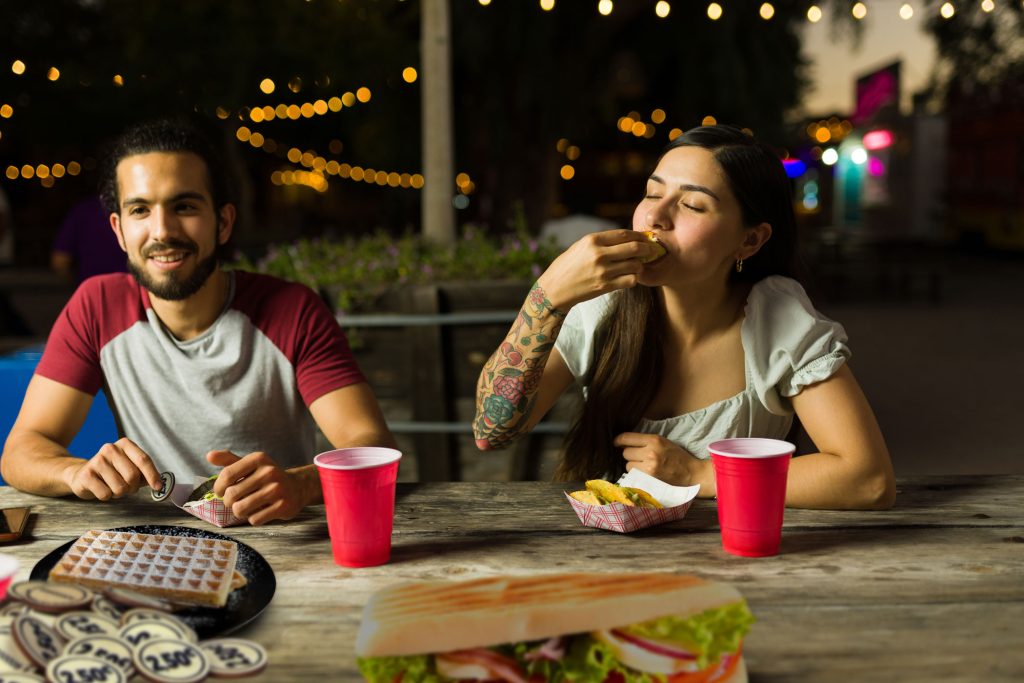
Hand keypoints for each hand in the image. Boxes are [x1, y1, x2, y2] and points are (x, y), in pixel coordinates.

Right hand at [64, 438, 163, 500]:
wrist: (82, 475)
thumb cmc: (112, 473)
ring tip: (111, 486)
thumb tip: (163, 486)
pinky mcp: (86, 475)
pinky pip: (106, 494)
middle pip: (133, 476)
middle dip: (133, 487)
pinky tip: (101, 488)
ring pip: (120, 488)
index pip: (144, 460)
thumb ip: (146, 475)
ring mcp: (97, 461)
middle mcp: (110, 449)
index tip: (158, 487)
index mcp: (125, 444)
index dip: (153, 475)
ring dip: (119, 493)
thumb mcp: (130, 468)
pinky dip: (106, 496)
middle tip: (127, 487)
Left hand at [206, 450, 310, 525]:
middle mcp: (269, 472)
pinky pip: (254, 519)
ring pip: (241, 509)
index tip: (220, 492)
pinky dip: (253, 518)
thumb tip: (209, 455)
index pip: (227, 475)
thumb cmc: (266, 477)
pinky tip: (261, 511)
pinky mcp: (283, 506)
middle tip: (234, 501)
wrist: (297, 487)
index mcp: (259, 458)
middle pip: (232, 494)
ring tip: (246, 507)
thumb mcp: (251, 465)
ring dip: (239, 512)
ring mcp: (277, 489)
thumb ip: (229, 460)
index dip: (218, 487)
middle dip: (228, 502)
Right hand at [537, 229, 663, 309]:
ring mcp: (603, 271)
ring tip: (638, 265)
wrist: (555, 289)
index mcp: (593, 240)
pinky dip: (634, 278)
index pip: (624, 234)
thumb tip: (626, 238)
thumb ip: (602, 241)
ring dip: (640, 265)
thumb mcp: (581, 246)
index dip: (639, 236)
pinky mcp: (605, 286)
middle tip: (651, 250)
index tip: (646, 238)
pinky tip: (629, 277)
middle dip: (647, 248)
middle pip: (634, 248)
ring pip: (635, 265)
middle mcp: (599, 254)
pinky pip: (630, 280)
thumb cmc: (567, 266)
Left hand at [614, 432, 709, 488]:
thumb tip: (624, 442)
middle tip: (640, 457)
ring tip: (645, 466)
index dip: (618, 440)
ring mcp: (649, 467)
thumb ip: (646, 441)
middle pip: (626, 452)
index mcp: (654, 440)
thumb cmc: (677, 456)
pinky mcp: (649, 479)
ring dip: (633, 465)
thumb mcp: (663, 442)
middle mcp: (650, 452)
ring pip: (628, 465)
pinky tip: (646, 473)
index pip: (627, 438)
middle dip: (630, 454)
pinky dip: (637, 474)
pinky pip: (634, 475)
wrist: (692, 473)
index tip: (616, 442)